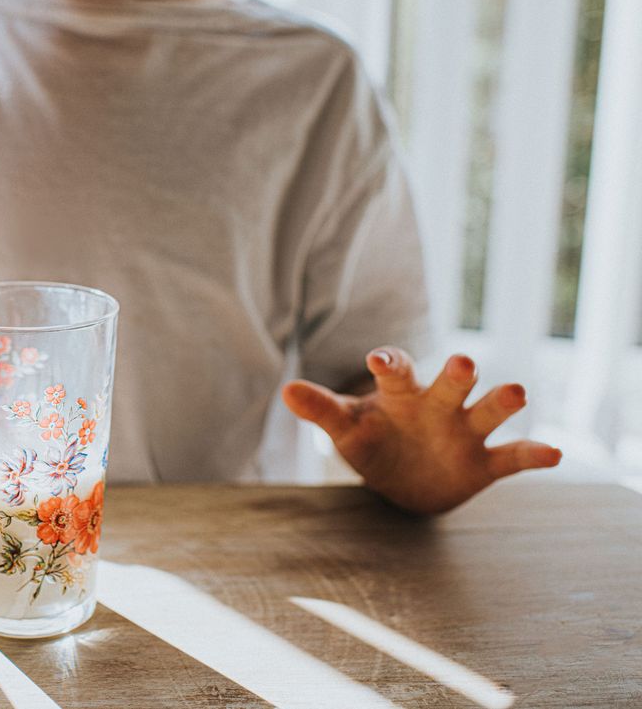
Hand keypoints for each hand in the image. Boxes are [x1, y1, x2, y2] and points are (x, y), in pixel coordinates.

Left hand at [281, 347, 561, 514]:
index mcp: (401, 393)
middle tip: (462, 361)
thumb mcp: (346, 429)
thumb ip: (321, 410)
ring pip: (487, 412)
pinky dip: (533, 454)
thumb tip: (286, 390)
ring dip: (501, 402)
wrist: (402, 481)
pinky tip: (555, 453)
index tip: (378, 359)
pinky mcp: (484, 463)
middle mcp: (439, 405)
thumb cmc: (373, 442)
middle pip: (452, 383)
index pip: (398, 370)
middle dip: (458, 374)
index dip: (389, 363)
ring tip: (516, 392)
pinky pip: (512, 457)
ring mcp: (465, 432)